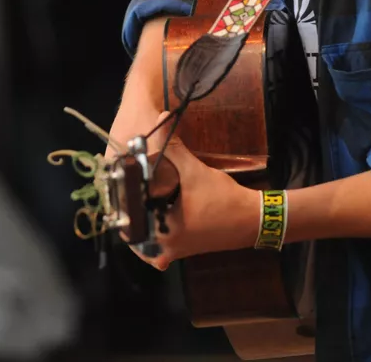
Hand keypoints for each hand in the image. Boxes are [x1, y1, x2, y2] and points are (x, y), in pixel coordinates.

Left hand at [133, 117, 259, 270]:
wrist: (251, 219)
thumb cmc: (222, 199)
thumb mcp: (195, 171)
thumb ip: (174, 147)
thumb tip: (161, 119)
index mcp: (162, 235)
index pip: (128, 220)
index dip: (122, 200)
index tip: (119, 183)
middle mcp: (163, 249)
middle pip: (135, 228)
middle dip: (130, 208)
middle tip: (126, 186)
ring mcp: (173, 252)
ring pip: (146, 234)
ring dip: (142, 215)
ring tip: (139, 192)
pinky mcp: (182, 249)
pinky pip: (159, 238)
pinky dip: (155, 223)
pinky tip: (156, 206)